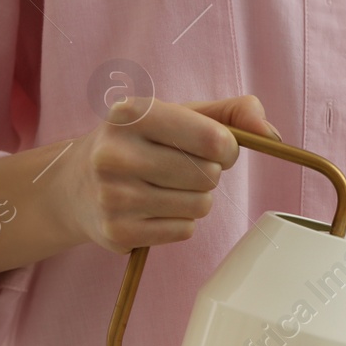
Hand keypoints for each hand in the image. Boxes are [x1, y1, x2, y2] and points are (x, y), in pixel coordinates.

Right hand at [53, 94, 279, 252]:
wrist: (74, 185)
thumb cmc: (142, 143)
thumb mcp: (180, 115)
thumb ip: (232, 114)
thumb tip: (271, 134)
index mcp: (133, 113)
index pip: (212, 138)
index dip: (227, 148)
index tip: (215, 147)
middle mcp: (115, 153)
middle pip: (209, 176)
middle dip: (208, 173)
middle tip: (182, 167)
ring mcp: (112, 196)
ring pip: (200, 206)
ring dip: (195, 199)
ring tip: (165, 187)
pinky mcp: (117, 232)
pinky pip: (184, 231)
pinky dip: (179, 222)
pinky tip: (153, 208)